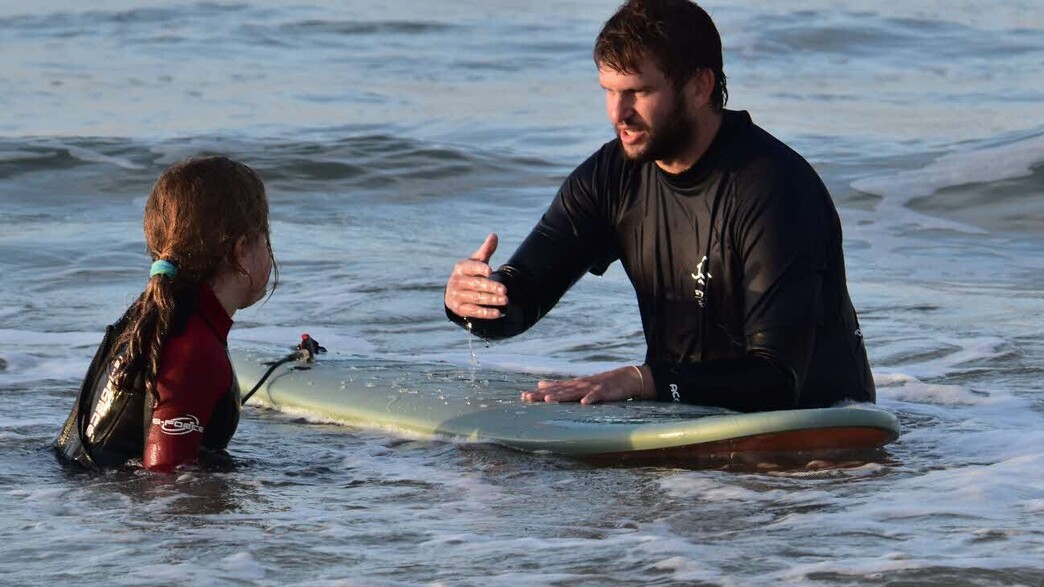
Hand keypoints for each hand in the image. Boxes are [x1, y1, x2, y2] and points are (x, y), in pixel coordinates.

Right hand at [445, 233, 508, 319]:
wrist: (455, 292)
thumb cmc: (470, 273)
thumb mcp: (477, 261)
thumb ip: (486, 250)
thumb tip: (494, 235)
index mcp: (460, 268)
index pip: (470, 267)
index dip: (479, 268)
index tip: (490, 271)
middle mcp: (455, 281)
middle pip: (475, 284)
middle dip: (491, 287)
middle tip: (505, 289)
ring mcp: (456, 296)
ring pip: (476, 298)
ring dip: (491, 300)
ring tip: (505, 300)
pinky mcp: (459, 309)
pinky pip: (473, 312)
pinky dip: (486, 313)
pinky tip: (498, 313)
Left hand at [521, 365, 653, 404]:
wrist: (625, 378)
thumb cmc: (600, 383)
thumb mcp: (577, 384)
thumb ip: (559, 385)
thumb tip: (540, 384)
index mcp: (573, 385)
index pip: (553, 389)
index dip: (538, 393)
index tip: (523, 396)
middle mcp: (579, 385)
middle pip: (559, 390)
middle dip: (544, 394)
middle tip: (528, 397)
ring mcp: (591, 387)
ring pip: (574, 392)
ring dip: (562, 395)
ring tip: (550, 399)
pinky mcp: (604, 392)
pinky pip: (597, 396)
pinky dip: (591, 399)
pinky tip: (584, 403)